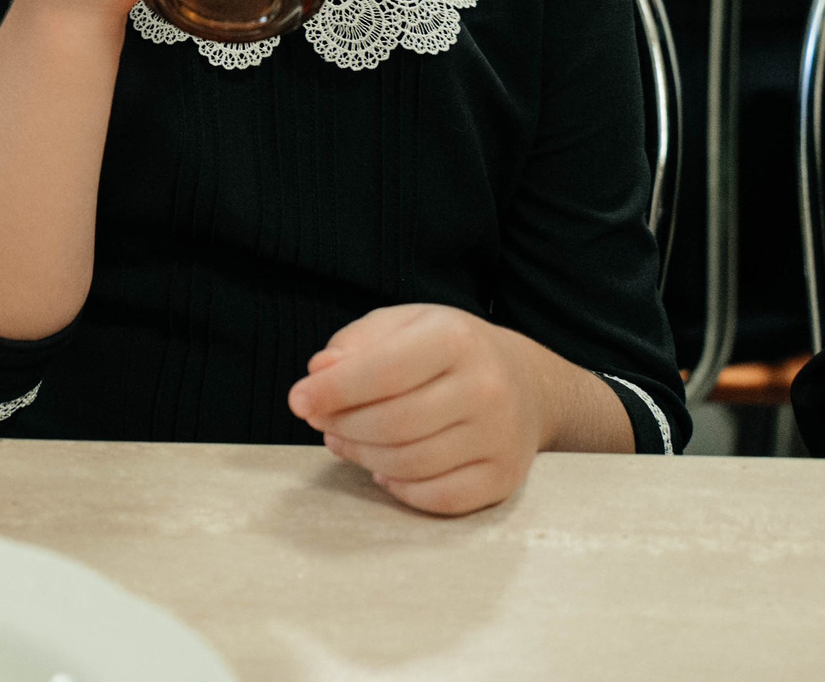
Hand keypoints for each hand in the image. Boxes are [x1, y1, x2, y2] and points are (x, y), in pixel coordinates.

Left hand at [287, 304, 550, 516]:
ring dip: (362, 457)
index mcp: (455, 340)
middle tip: (320, 422)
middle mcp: (485, 388)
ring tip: (343, 441)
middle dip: (342, 426)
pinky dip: (399, 489)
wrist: (527, 383)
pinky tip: (383, 470)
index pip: (383, 371)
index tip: (297, 401)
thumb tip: (319, 372)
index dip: (332, 390)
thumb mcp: (402, 325)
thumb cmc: (447, 351)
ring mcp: (499, 438)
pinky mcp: (503, 478)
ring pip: (409, 464)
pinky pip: (437, 498)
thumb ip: (355, 344)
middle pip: (392, 424)